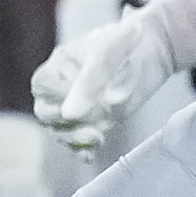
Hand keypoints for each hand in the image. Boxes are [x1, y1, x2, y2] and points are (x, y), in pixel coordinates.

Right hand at [31, 0, 195, 155]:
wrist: (152, 50)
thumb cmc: (127, 43)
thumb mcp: (108, 53)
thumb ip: (88, 82)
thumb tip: (69, 114)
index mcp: (59, 64)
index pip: (42, 86)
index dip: (59, 95)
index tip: (85, 96)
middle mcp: (62, 87)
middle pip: (46, 112)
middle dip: (66, 122)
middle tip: (92, 124)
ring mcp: (77, 107)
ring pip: (61, 130)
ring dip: (76, 138)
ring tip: (98, 137)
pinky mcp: (92, 122)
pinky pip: (78, 142)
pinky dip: (83, 149)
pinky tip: (91, 153)